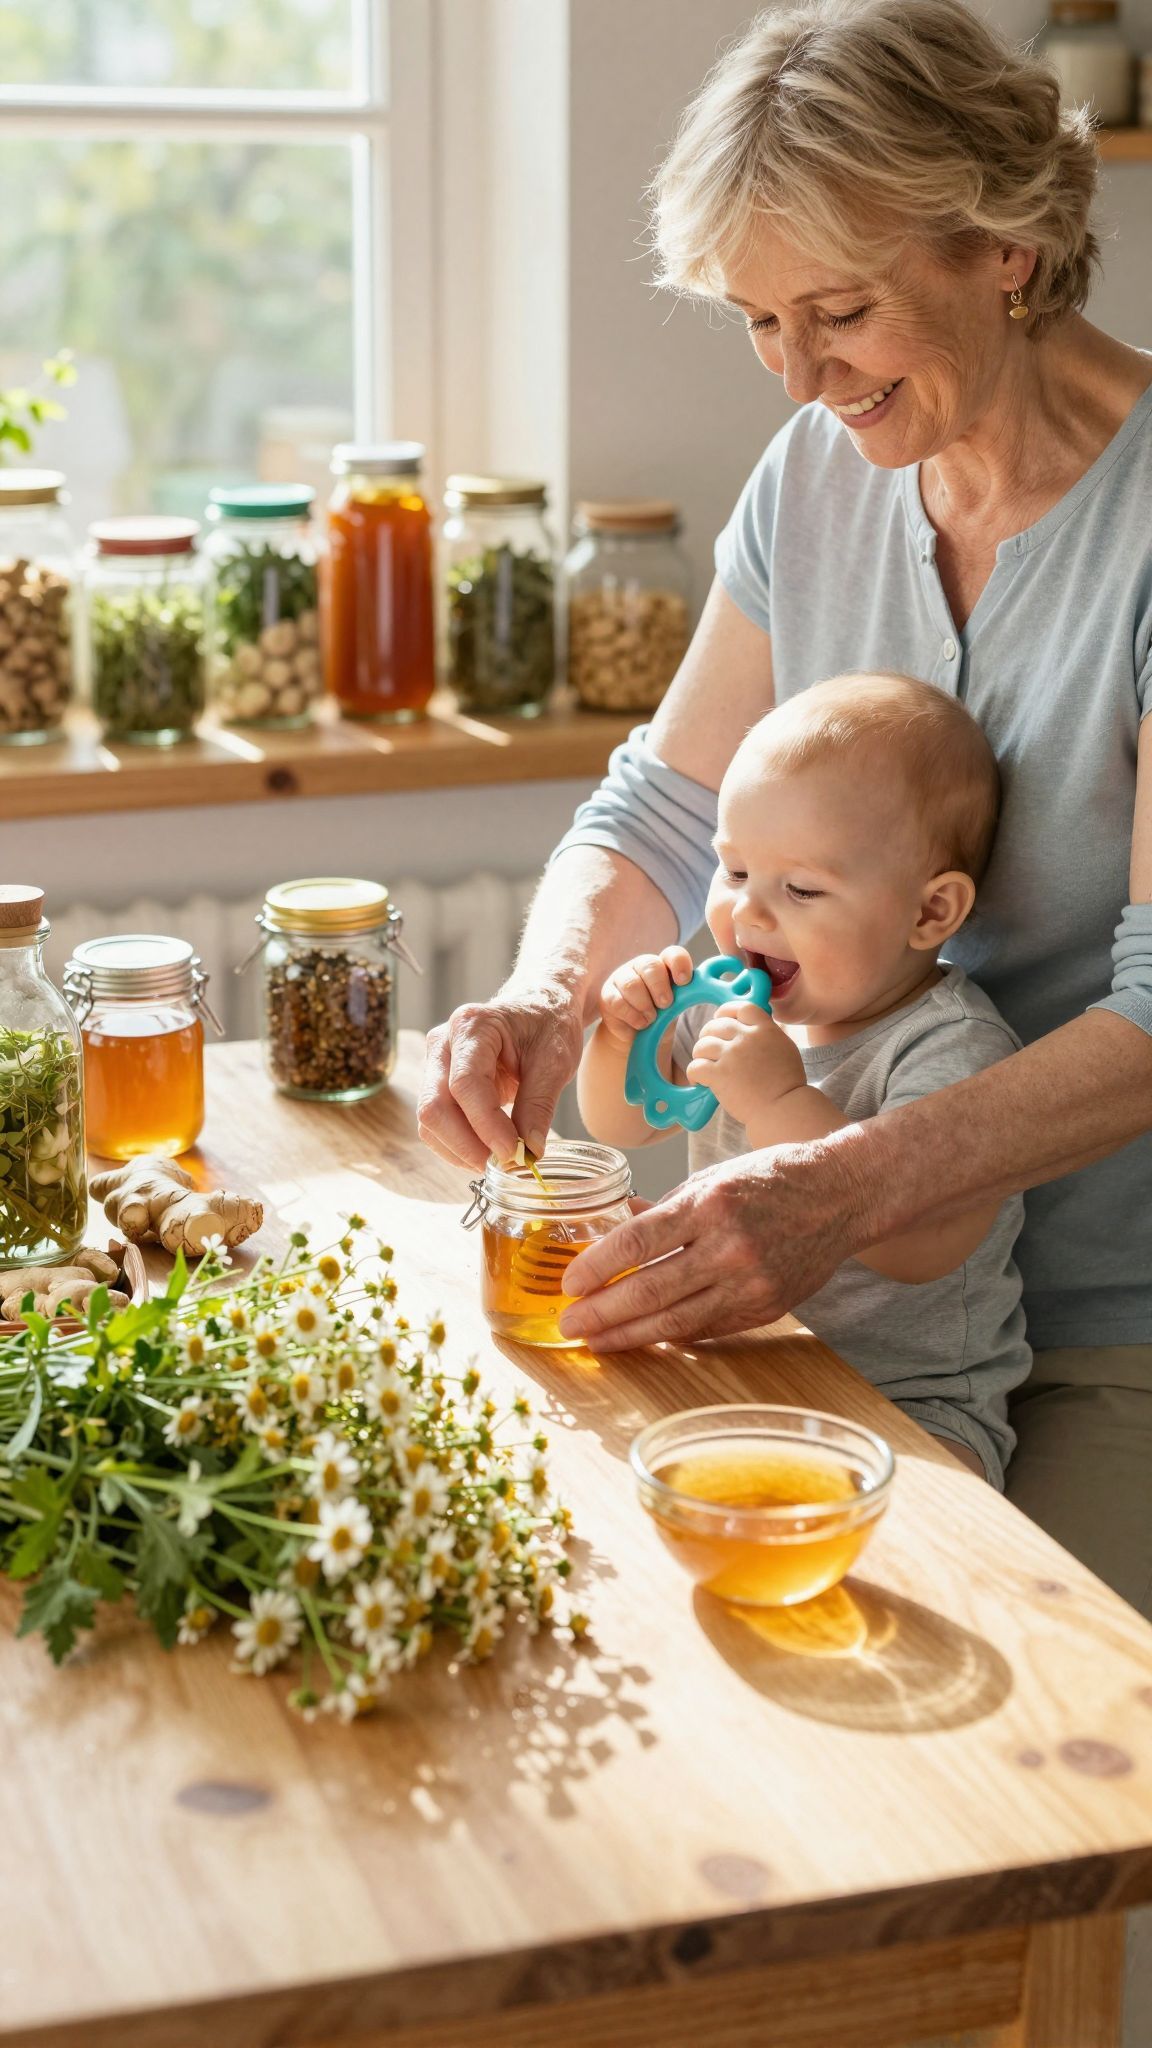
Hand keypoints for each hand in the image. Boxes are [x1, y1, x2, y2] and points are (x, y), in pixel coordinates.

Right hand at [418, 984, 584, 1170]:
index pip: (465, 1085)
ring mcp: (435, 1063)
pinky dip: (458, 1146)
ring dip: (460, 1150)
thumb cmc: (548, 1024)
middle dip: (466, 1144)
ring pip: (430, 1121)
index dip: (486, 1125)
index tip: (513, 1153)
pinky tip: (486, 1152)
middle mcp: (443, 1042)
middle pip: (435, 1106)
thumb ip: (539, 1105)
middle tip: (503, 1165)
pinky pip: (437, 1124)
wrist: (538, 1008)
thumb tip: (529, 1152)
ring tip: (498, 1162)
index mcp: (472, 1026)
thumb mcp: (555, 1061)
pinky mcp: (438, 1083)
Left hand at [557, 1143, 861, 1349]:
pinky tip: (644, 1338)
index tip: (569, 1284)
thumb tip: (618, 1224)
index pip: (637, 1243)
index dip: (596, 1268)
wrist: (842, 1195)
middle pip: (650, 1291)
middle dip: (602, 1313)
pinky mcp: (767, 1308)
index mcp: (709, 1204)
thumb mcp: (711, 1177)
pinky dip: (671, 1335)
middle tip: (570, 1325)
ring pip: (676, 1321)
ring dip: (628, 1335)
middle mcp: (729, 1246)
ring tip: (596, 1342)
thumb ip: (664, 1207)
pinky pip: (708, 1329)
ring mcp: (751, 1282)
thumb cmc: (772, 1178)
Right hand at [597, 945, 694, 1048]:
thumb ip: (693, 993)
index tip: (684, 982)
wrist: (638, 1033)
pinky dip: (631, 1016)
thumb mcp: (679, 1004)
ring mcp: (623, 977)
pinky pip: (617, 1001)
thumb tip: (717, 983)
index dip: (679, 964)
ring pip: (632, 984)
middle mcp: (643, 966)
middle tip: (665, 1005)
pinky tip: (639, 1024)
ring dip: (644, 1005)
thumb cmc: (662, 1014)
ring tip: (651, 1019)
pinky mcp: (607, 994)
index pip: (673, 954)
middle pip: (650, 966)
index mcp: (665, 964)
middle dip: (659, 987)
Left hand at [686, 1001, 805, 1124]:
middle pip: (717, 1025)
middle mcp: (747, 1038)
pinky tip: (700, 1081)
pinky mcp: (719, 1074)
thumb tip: (751, 1029)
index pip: (740, 1008)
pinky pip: (695, 1066)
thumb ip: (767, 1035)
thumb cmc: (787, 1085)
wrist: (783, 1109)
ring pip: (702, 1045)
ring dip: (700, 1055)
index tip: (720, 1020)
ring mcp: (732, 1055)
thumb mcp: (784, 1048)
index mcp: (765, 1029)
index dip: (726, 1012)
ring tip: (705, 1067)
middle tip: (709, 1049)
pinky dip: (694, 1074)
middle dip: (708, 1035)